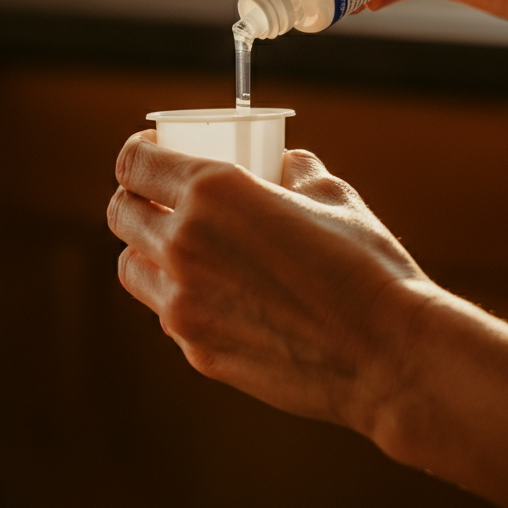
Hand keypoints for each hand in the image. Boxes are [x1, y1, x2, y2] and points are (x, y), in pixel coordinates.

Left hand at [107, 131, 431, 432]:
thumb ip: (296, 171)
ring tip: (183, 246)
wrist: (386, 353)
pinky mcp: (198, 352)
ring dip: (147, 249)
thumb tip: (284, 164)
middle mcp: (183, 246)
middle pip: (120, 213)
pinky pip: (167, 313)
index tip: (151, 153)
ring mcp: (185, 305)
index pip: (133, 166)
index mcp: (211, 193)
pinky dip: (179, 296)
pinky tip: (220, 292)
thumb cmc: (365, 265)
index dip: (136, 154)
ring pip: (131, 266)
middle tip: (162, 196)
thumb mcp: (333, 194)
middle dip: (135, 198)